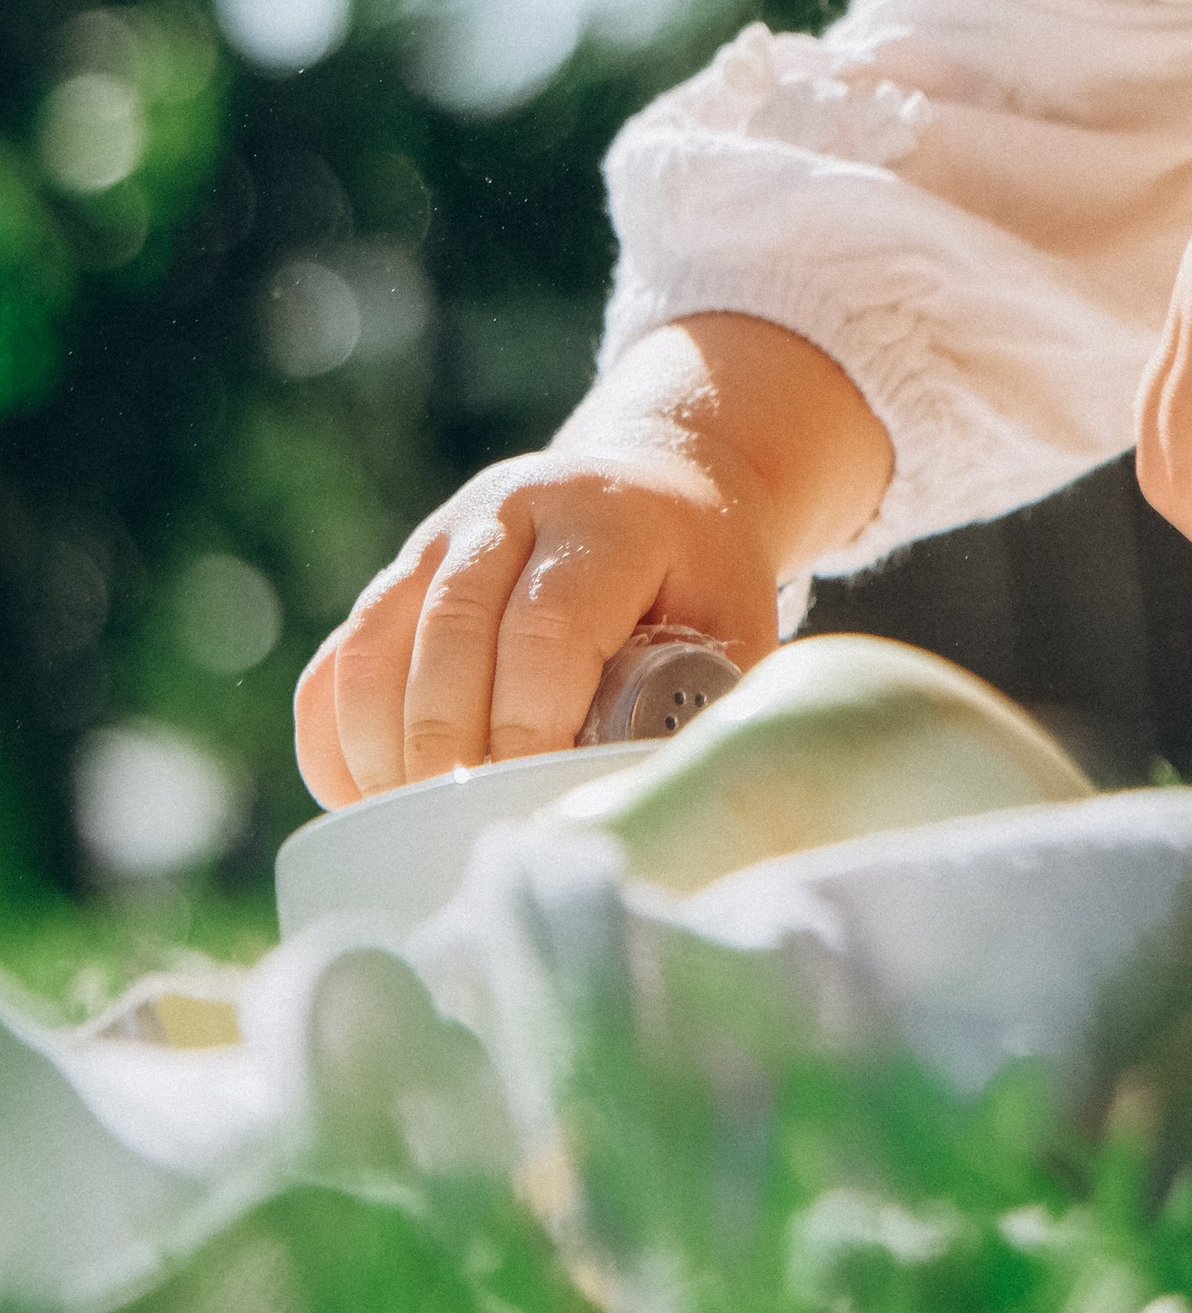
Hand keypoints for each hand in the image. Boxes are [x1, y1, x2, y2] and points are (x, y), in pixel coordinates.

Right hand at [293, 439, 782, 805]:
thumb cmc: (699, 580)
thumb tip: (648, 815)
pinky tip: (369, 798)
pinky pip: (337, 663)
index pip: (547, 623)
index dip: (529, 722)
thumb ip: (699, 707)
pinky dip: (337, 741)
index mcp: (606, 520)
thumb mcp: (733, 624)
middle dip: (448, 747)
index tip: (529, 797)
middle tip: (464, 828)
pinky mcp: (395, 579)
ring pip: (373, 646)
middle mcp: (509, 511)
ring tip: (416, 826)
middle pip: (449, 632)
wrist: (654, 483)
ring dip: (383, 750)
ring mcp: (439, 539)